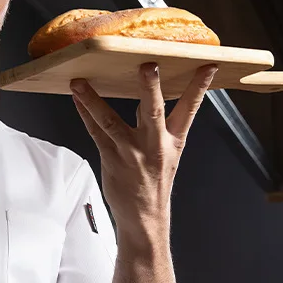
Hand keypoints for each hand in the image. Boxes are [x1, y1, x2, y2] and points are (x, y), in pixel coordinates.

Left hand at [69, 62, 216, 238]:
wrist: (144, 216)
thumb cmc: (155, 182)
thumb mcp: (168, 153)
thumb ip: (156, 125)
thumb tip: (145, 96)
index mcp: (173, 141)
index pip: (190, 109)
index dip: (199, 87)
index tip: (206, 67)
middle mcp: (153, 145)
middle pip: (152, 110)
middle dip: (150, 88)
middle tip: (149, 66)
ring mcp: (130, 152)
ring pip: (110, 120)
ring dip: (93, 100)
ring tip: (79, 83)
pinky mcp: (111, 159)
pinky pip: (95, 133)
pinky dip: (85, 114)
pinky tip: (77, 100)